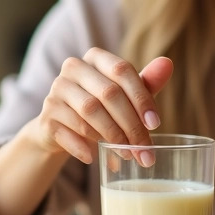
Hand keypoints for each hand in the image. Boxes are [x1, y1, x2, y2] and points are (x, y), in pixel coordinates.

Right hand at [24, 49, 172, 164]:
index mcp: (95, 58)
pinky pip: (68, 131)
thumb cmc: (101, 108)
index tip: (155, 125)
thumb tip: (168, 64)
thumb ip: (146, 82)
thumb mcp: (125, 96)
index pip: (122, 70)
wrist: (61, 129)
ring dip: (112, 137)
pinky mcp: (46, 117)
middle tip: (144, 150)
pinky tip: (94, 157)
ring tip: (127, 155)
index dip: (141, 98)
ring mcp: (56, 92)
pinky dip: (84, 146)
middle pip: (108, 94)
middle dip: (130, 125)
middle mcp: (73, 68)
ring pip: (90, 112)